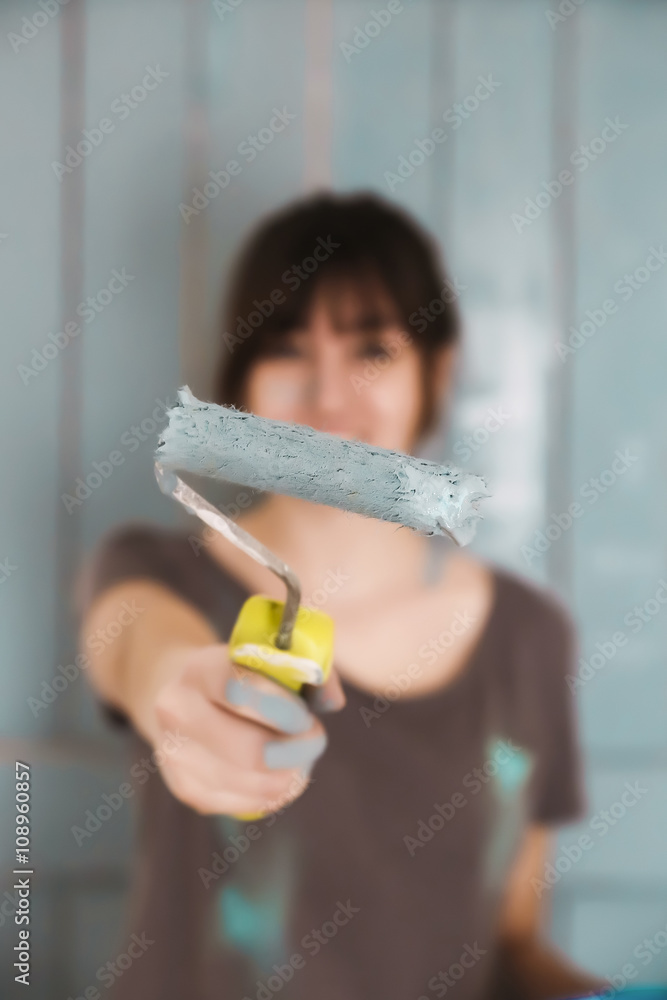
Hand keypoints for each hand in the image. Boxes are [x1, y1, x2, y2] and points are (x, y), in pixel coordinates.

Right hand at [150, 643, 344, 816]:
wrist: (187, 696)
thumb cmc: (241, 674)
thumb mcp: (269, 657)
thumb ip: (307, 668)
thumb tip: (333, 700)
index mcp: (199, 670)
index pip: (241, 691)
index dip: (284, 709)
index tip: (306, 716)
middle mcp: (178, 712)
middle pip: (251, 751)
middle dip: (297, 750)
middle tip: (314, 740)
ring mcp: (177, 755)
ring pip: (254, 783)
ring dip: (291, 774)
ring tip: (300, 757)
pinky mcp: (187, 789)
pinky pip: (246, 804)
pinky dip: (275, 793)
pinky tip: (280, 773)